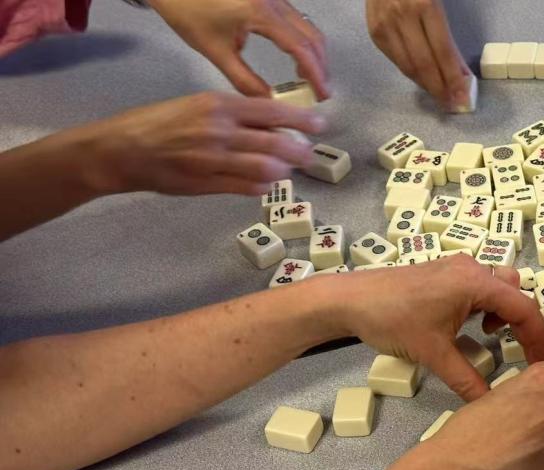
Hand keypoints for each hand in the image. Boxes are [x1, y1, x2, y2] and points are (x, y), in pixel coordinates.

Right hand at [86, 92, 323, 195]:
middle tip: (310, 155)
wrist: (121, 150)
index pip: (270, 111)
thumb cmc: (158, 123)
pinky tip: (266, 184)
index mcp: (217, 105)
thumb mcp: (196, 104)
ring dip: (283, 170)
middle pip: (275, 142)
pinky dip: (262, 187)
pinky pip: (246, 187)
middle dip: (300, 150)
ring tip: (288, 170)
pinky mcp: (206, 184)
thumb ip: (232, 113)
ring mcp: (213, 160)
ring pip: (266, 168)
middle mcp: (219, 131)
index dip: (300, 119)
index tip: (319, 124)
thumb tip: (269, 122)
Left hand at [148, 0, 328, 98]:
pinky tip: (295, 56)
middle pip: (312, 36)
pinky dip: (303, 41)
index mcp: (260, 13)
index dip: (315, 74)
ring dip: (313, 53)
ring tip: (308, 78)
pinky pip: (297, 19)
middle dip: (320, 66)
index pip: (300, 48)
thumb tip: (267, 101)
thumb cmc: (187, 10)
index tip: (321, 94)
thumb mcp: (215, 51)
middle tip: (319, 91)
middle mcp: (273, 0)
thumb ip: (244, 79)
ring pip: (308, 26)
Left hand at [337, 255, 543, 400]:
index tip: (543, 364)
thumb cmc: (391, 319)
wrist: (350, 299)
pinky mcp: (445, 273)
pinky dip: (486, 305)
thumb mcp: (433, 354)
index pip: (524, 308)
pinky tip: (469, 325)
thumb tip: (490, 403)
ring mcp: (458, 267)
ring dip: (504, 311)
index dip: (539, 339)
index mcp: (476, 283)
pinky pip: (481, 285)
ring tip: (490, 336)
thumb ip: (466, 379)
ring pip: (500, 286)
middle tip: (520, 353)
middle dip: (523, 324)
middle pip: (517, 292)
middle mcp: (473, 268)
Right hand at [366, 0, 471, 111]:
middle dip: (440, 89)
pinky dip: (409, 71)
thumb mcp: (440, 0)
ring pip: (406, 66)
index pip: (442, 52)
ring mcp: (384, 24)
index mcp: (424, 5)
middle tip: (452, 104)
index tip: (463, 97)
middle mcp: (401, 16)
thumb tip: (459, 71)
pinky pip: (394, 58)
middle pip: (423, 64)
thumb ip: (449, 36)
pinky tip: (422, 78)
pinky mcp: (374, 29)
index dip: (453, 78)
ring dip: (425, 85)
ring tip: (440, 96)